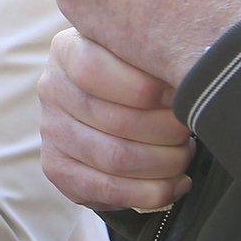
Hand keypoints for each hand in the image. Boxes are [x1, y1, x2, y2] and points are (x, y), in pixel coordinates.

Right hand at [39, 29, 195, 211]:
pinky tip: (176, 184)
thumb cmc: (138, 73)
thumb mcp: (140, 53)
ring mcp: (51, 131)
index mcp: (68, 49)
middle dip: (165, 130)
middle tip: (189, 129)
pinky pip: (107, 189)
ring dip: (163, 162)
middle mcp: (51, 88)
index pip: (92, 70)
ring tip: (185, 155)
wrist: (112, 108)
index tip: (178, 95)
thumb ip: (153, 57)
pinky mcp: (57, 168)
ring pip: (114, 157)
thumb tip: (188, 77)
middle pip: (113, 119)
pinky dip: (151, 191)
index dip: (142, 87)